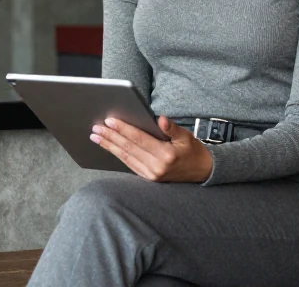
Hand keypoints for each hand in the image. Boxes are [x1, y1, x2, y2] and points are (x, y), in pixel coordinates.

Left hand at [91, 116, 212, 182]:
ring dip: (109, 146)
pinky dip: (117, 155)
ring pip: (125, 157)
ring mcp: (152, 175)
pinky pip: (129, 164)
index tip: (110, 121)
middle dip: (111, 137)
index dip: (123, 129)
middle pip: (128, 148)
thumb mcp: (186, 136)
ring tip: (96, 137)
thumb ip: (171, 128)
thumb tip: (160, 119)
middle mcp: (157, 167)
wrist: (202, 173)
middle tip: (96, 128)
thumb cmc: (193, 151)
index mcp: (166, 154)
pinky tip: (109, 147)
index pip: (139, 139)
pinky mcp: (149, 179)